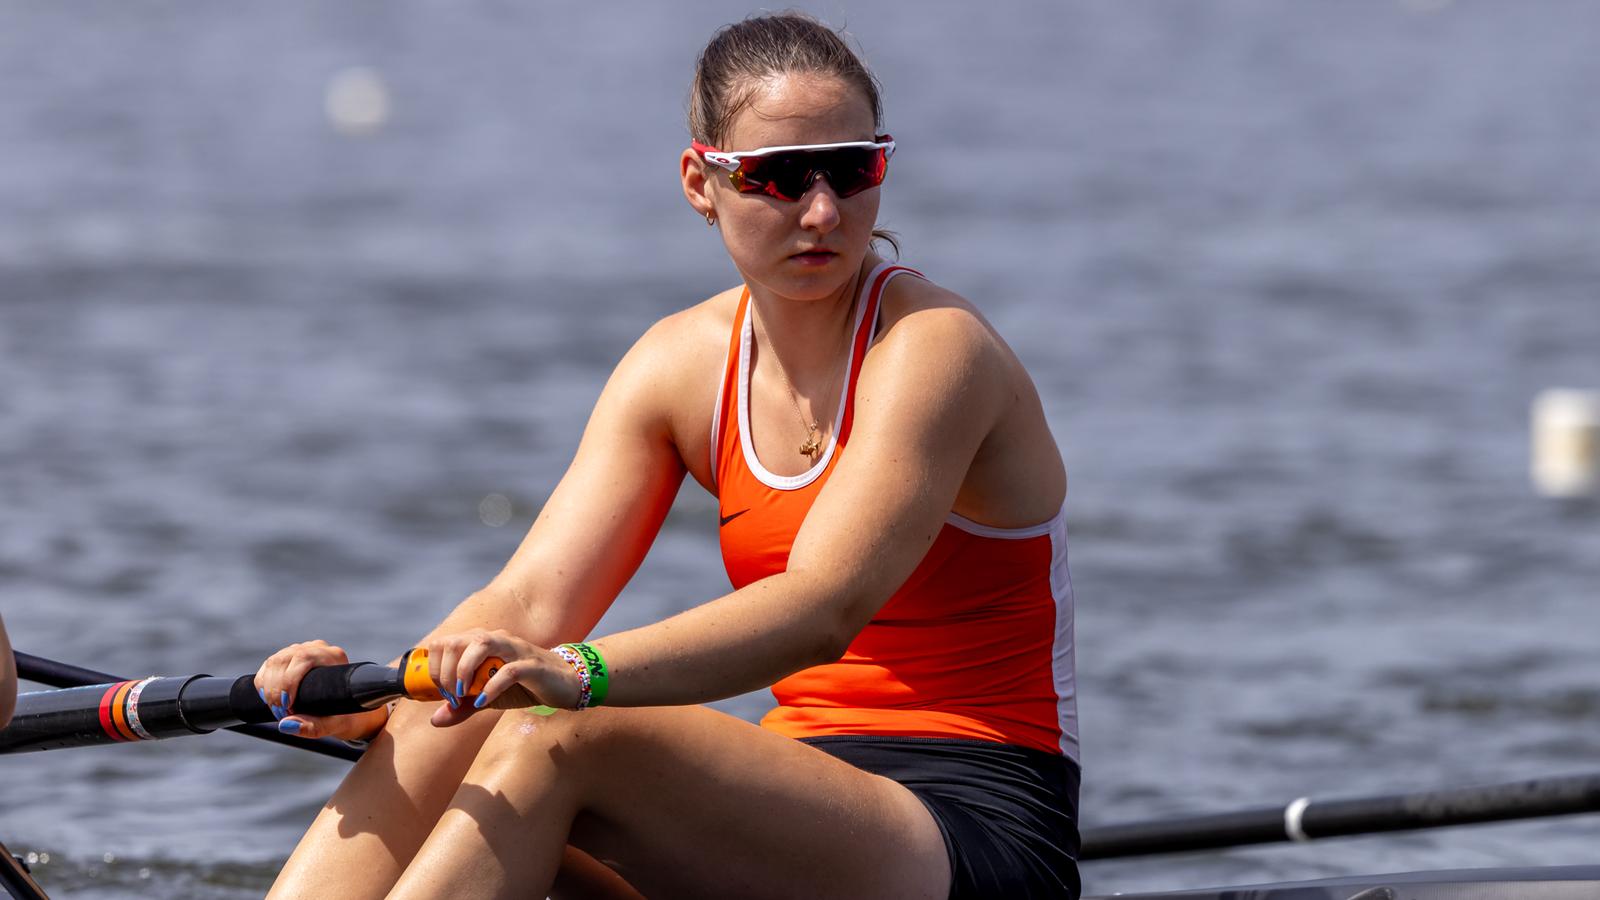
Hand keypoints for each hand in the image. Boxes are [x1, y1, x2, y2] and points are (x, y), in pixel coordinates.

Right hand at [254, 639, 388, 741]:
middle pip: (284, 659)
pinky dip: (264, 684)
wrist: (351, 712)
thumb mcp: (337, 725)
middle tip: (280, 714)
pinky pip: (268, 667)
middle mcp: (318, 649)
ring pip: (274, 662)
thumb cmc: (348, 717)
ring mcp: (302, 651)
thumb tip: (286, 724)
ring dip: (268, 688)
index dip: (288, 681)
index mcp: (334, 657)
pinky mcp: (290, 659)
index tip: (286, 706)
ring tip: (278, 711)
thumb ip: (314, 727)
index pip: (303, 658)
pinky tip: (270, 701)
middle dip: (276, 689)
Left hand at [421, 629, 579, 727]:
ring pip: (481, 644)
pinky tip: (484, 702)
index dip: (434, 669)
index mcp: (481, 642)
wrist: (564, 684)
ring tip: (461, 695)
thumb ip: (462, 707)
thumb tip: (434, 720)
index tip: (441, 694)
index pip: (444, 643)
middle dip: (445, 671)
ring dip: (464, 671)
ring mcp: (515, 649)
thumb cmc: (522, 686)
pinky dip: (491, 687)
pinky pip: (509, 670)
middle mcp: (496, 639)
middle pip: (457, 641)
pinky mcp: (533, 665)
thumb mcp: (487, 697)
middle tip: (451, 697)